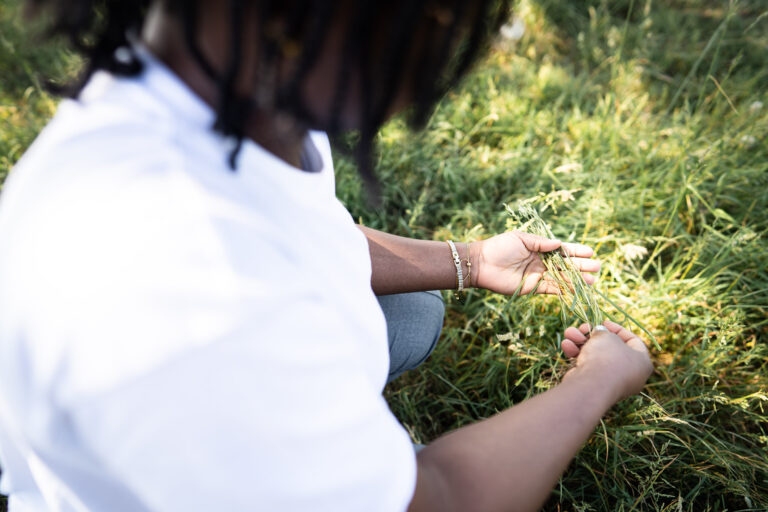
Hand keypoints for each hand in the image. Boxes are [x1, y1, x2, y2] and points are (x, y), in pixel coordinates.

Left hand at [471, 231, 599, 294]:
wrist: (482, 264)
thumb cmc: (499, 247)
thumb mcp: (521, 239)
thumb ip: (541, 243)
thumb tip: (560, 244)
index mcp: (540, 248)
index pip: (563, 250)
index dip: (577, 251)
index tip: (591, 252)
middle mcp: (542, 262)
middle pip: (566, 265)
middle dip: (582, 266)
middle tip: (597, 267)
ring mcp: (539, 276)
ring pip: (563, 278)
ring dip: (577, 280)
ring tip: (592, 280)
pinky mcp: (534, 288)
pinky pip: (552, 289)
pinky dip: (565, 290)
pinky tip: (578, 289)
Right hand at [561, 320, 652, 400]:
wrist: (591, 385)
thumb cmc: (606, 357)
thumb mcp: (607, 336)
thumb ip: (604, 332)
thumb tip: (599, 332)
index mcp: (641, 362)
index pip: (632, 341)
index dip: (616, 328)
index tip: (603, 322)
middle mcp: (630, 374)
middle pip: (609, 348)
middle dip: (592, 335)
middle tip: (582, 328)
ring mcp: (612, 381)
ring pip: (595, 356)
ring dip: (580, 342)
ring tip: (569, 333)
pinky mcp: (595, 386)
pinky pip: (588, 366)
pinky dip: (577, 355)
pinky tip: (566, 345)